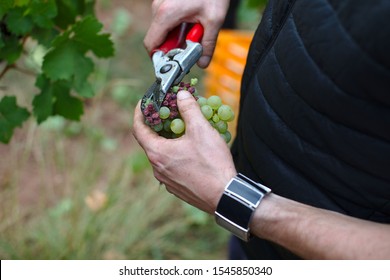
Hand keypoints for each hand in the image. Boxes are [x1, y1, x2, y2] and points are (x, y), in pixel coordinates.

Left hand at [132, 90, 236, 213]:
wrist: (225, 195)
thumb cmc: (211, 163)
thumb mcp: (201, 130)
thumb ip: (189, 109)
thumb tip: (181, 95)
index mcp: (157, 153)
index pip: (138, 128)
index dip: (139, 112)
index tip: (145, 102)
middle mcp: (157, 168)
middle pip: (150, 141)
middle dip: (158, 125)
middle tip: (169, 113)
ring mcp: (166, 180)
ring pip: (162, 154)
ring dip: (168, 140)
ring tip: (182, 130)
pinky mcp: (177, 187)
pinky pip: (171, 166)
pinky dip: (176, 154)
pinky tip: (191, 150)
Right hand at [144, 0, 229, 67]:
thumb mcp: (214, 20)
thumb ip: (207, 44)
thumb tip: (202, 63)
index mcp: (166, 14)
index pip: (151, 44)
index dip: (160, 58)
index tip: (173, 63)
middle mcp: (158, 8)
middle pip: (157, 38)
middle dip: (172, 47)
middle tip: (190, 47)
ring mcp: (160, 3)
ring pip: (162, 30)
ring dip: (176, 37)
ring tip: (194, 31)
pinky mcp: (165, 1)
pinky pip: (165, 20)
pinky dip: (176, 27)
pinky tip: (191, 23)